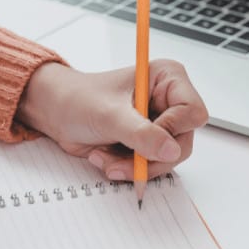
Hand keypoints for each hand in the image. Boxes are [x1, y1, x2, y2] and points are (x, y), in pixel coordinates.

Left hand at [16, 60, 208, 180]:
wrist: (55, 112)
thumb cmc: (78, 98)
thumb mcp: (109, 115)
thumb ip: (141, 133)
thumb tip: (171, 149)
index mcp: (168, 79)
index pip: (193, 112)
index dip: (172, 130)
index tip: (145, 138)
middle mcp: (169, 101)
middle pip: (182, 142)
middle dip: (148, 157)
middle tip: (121, 161)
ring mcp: (159, 123)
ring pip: (167, 158)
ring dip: (135, 166)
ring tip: (106, 158)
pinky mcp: (148, 142)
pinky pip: (152, 166)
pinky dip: (129, 169)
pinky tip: (107, 157)